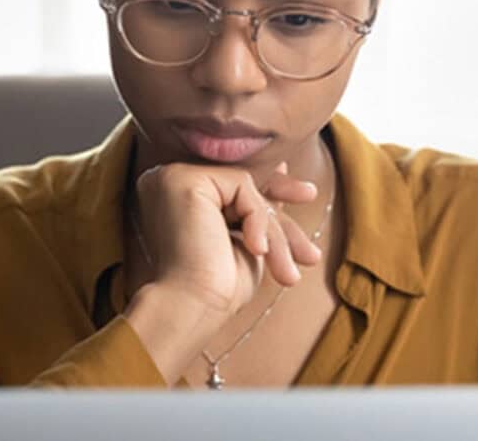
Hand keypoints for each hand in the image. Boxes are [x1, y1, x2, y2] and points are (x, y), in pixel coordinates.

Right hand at [133, 161, 323, 313]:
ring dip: (273, 230)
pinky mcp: (182, 179)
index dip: (270, 197)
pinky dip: (258, 220)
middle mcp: (167, 180)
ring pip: (245, 188)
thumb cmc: (218, 285)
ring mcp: (172, 176)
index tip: (306, 196)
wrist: (193, 308)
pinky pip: (241, 186)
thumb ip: (256, 205)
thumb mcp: (246, 237)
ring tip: (286, 269)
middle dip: (278, 211)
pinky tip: (258, 251)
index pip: (232, 188)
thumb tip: (282, 168)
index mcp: (176, 195)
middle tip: (309, 220)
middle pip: (240, 185)